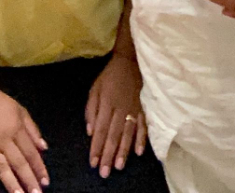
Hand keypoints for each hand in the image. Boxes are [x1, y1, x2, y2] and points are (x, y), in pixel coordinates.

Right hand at [0, 83, 47, 192]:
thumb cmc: (0, 103)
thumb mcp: (21, 111)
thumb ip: (33, 130)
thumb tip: (44, 148)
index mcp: (17, 129)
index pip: (31, 152)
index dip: (39, 168)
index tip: (45, 182)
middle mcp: (5, 139)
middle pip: (19, 162)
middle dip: (29, 180)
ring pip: (2, 168)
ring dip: (11, 184)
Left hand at [85, 52, 146, 177]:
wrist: (129, 61)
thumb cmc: (109, 77)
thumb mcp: (94, 89)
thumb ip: (91, 110)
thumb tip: (90, 132)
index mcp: (106, 103)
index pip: (101, 130)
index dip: (96, 147)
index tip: (93, 163)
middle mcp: (120, 108)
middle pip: (113, 135)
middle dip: (108, 155)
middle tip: (105, 172)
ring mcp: (133, 108)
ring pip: (128, 133)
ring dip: (123, 151)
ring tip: (119, 166)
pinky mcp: (143, 108)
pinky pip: (143, 125)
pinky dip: (142, 138)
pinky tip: (139, 152)